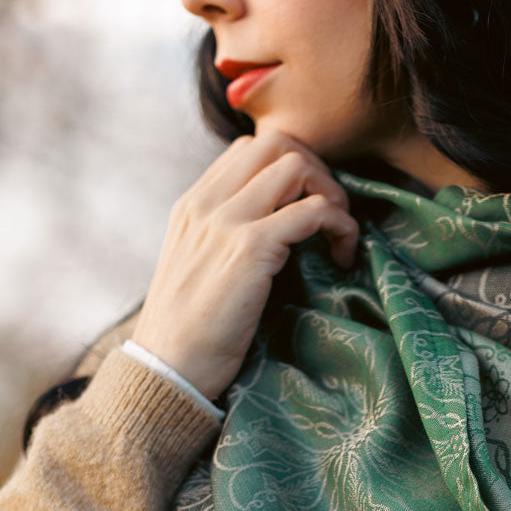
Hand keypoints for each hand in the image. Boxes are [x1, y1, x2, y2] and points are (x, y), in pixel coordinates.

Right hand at [129, 125, 358, 402]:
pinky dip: (339, 227)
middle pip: (276, 143)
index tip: (308, 211)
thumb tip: (271, 228)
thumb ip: (223, 239)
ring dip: (332, 195)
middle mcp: (208, 202)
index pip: (250, 149)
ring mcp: (228, 221)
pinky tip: (341, 257)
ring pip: (297, 165)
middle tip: (331, 218)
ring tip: (337, 238)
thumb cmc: (189, 332)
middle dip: (318, 172)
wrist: (169, 367)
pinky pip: (313, 211)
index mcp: (193, 204)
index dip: (291, 170)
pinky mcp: (251, 248)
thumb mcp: (198, 268)